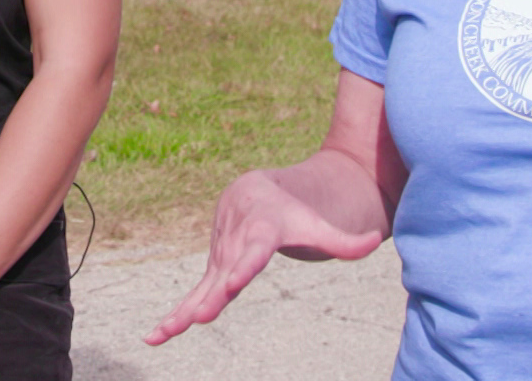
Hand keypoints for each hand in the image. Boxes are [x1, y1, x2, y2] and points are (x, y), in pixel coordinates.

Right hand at [143, 168, 382, 345]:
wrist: (253, 193)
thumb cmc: (292, 215)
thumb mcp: (317, 226)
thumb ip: (345, 240)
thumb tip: (377, 240)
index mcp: (260, 230)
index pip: (253, 250)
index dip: (244, 265)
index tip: (231, 282)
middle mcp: (234, 244)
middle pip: (223, 273)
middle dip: (210, 297)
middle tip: (200, 318)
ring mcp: (220, 259)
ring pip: (201, 288)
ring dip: (181, 312)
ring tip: (161, 335)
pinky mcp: (212, 272)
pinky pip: (192, 295)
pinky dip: (174, 316)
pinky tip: (154, 338)